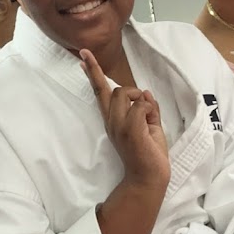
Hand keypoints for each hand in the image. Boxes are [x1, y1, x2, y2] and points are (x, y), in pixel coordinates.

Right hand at [80, 48, 169, 189]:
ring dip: (142, 102)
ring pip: (126, 93)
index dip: (93, 72)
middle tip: (145, 113)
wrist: (148, 178)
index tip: (83, 55)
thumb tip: (146, 92)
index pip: (100, 91)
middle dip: (133, 92)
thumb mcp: (151, 126)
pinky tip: (151, 127)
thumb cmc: (149, 155)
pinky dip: (150, 111)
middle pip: (115, 89)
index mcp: (113, 120)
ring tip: (148, 123)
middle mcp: (111, 122)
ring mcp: (118, 125)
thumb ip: (147, 108)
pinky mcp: (129, 129)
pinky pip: (141, 104)